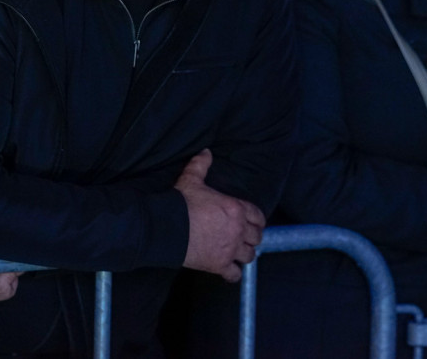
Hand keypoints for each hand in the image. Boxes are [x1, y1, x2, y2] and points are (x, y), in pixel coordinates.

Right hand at [176, 149, 264, 281]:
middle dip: (252, 237)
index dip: (257, 220)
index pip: (258, 217)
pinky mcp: (219, 265)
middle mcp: (238, 230)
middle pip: (257, 238)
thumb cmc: (182, 203)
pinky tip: (227, 270)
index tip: (252, 222)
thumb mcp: (191, 179)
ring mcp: (230, 249)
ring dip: (244, 254)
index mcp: (236, 209)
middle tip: (244, 237)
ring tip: (237, 252)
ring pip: (249, 256)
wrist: (168, 228)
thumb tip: (206, 151)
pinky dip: (232, 273)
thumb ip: (201, 165)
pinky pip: (234, 274)